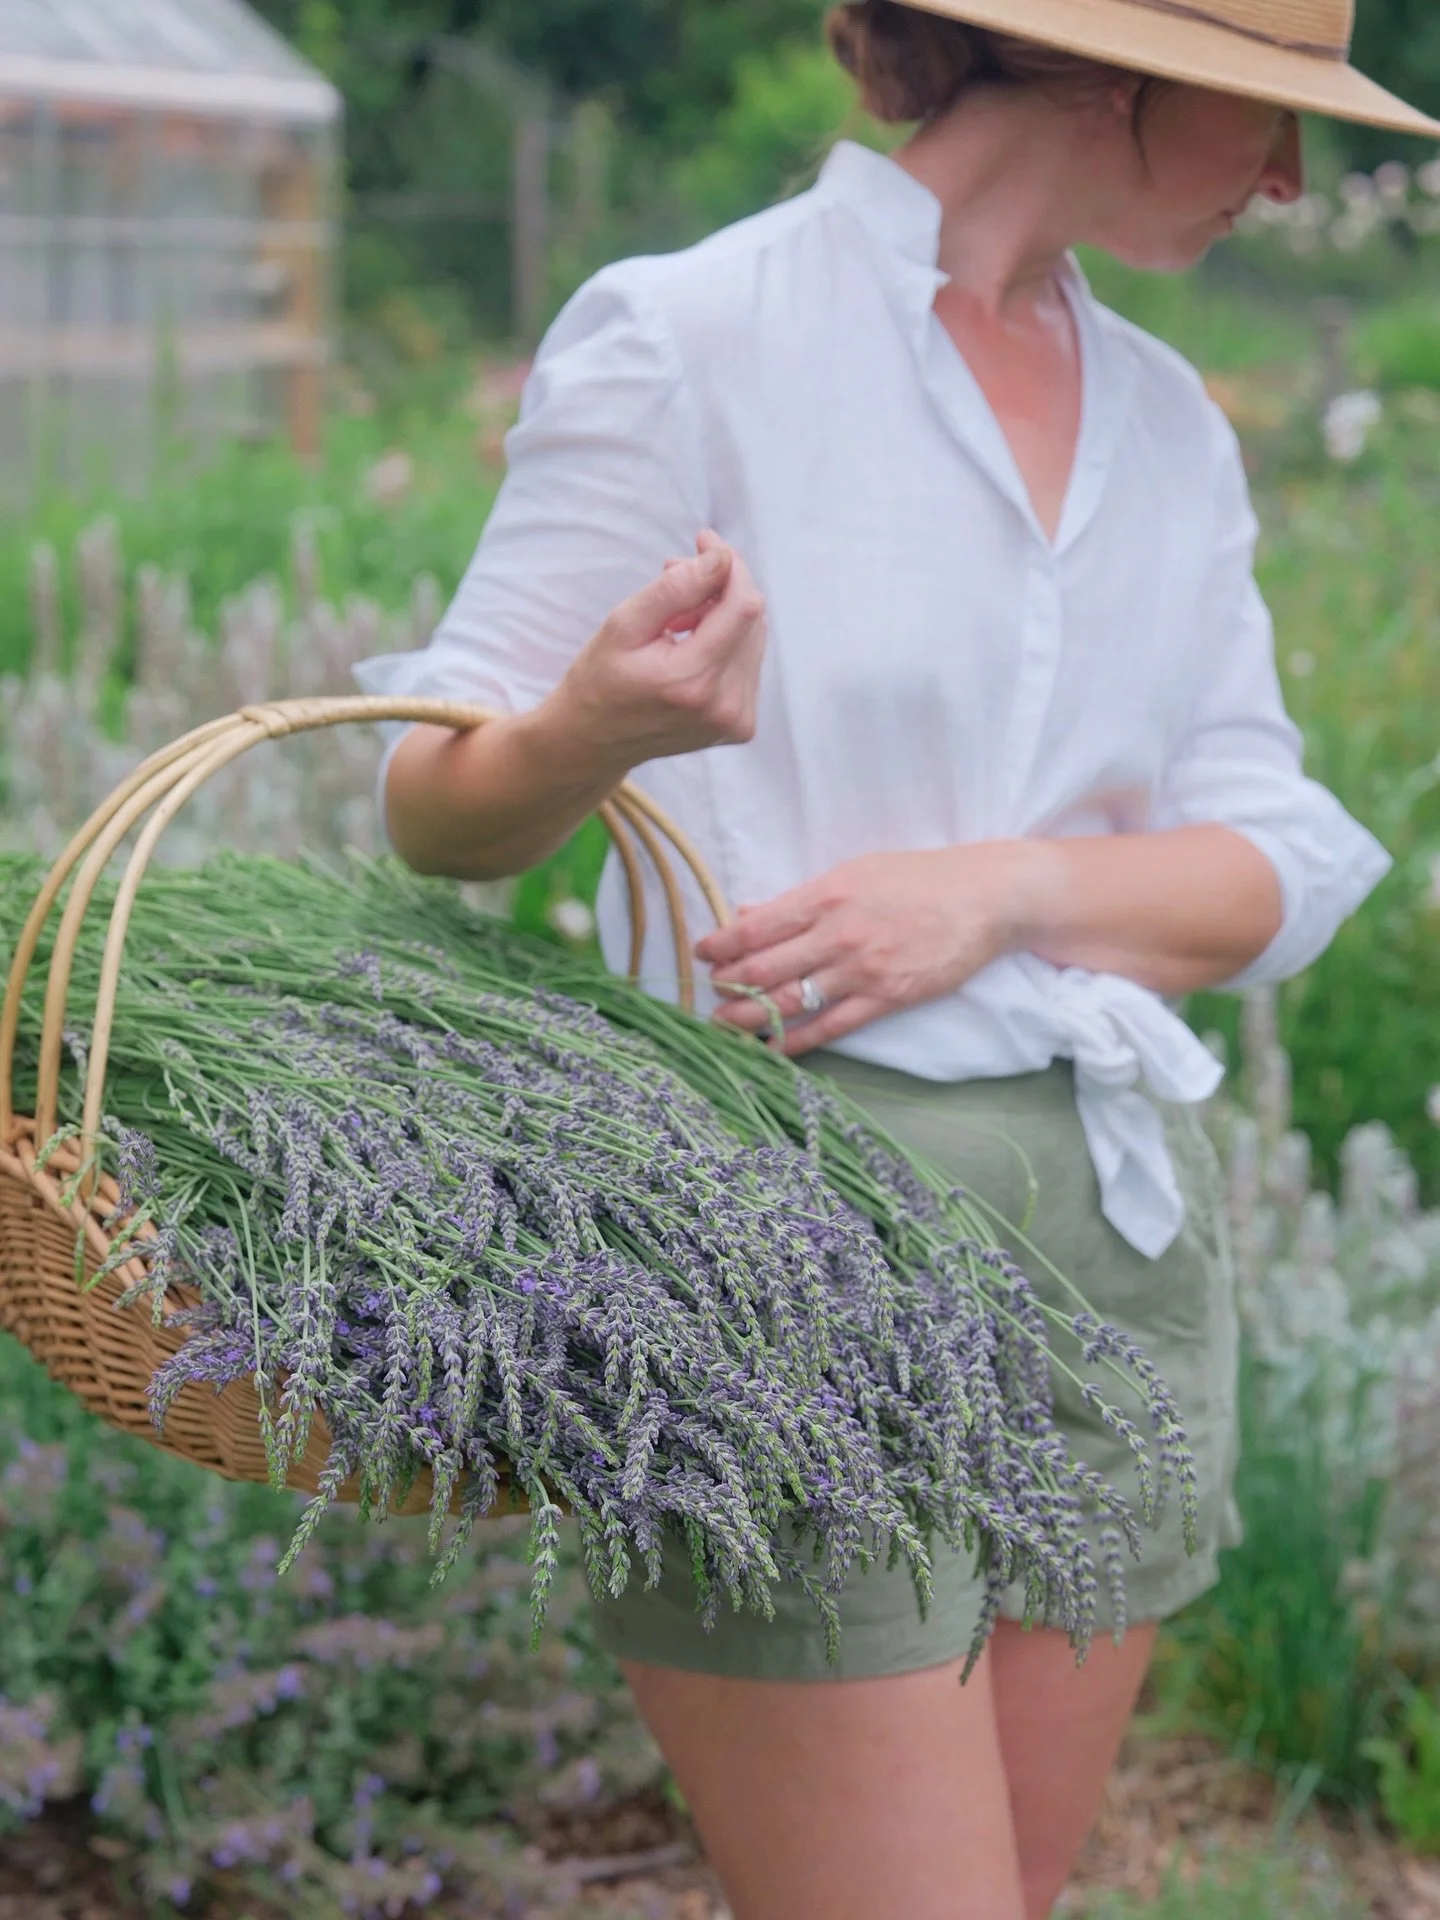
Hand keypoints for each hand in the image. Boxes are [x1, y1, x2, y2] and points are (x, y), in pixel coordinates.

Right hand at [546, 531, 767, 771]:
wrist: (593, 742)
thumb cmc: (600, 680)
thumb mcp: (623, 626)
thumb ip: (673, 590)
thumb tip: (720, 558)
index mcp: (693, 682)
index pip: (743, 606)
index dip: (729, 566)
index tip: (703, 542)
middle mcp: (724, 707)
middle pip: (752, 619)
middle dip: (720, 587)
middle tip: (674, 575)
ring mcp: (736, 721)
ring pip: (753, 637)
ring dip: (721, 614)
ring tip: (675, 619)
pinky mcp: (740, 725)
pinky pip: (748, 662)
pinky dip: (725, 642)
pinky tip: (688, 646)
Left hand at [697, 847, 1028, 1055]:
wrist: (985, 898)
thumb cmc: (919, 878)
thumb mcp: (856, 872)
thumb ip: (802, 898)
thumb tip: (750, 912)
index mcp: (827, 895)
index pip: (758, 926)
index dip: (722, 945)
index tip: (702, 954)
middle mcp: (838, 934)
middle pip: (765, 967)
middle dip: (729, 984)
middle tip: (709, 994)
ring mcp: (862, 971)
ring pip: (790, 1001)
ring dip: (750, 1016)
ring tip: (723, 1024)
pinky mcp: (886, 999)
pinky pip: (829, 1027)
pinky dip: (795, 1041)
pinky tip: (771, 1048)